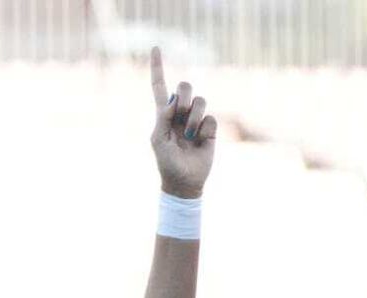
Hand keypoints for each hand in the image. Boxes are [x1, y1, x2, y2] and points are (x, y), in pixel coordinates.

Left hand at [148, 47, 215, 198]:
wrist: (184, 182)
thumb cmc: (167, 162)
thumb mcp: (158, 140)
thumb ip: (163, 118)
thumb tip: (175, 100)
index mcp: (163, 114)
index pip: (159, 86)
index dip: (157, 67)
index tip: (156, 47)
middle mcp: (180, 113)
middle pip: (185, 87)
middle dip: (184, 95)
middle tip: (180, 113)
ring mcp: (196, 120)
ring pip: (200, 100)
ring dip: (194, 117)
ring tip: (189, 135)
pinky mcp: (210, 128)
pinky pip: (210, 117)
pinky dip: (204, 129)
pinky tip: (200, 141)